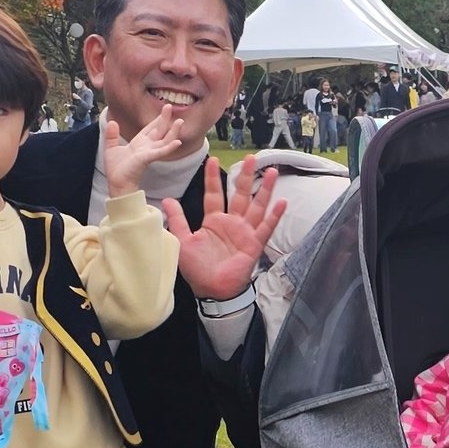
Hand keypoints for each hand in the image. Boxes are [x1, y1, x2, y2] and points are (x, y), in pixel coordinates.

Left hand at [103, 104, 183, 197]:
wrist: (116, 183)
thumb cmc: (116, 169)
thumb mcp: (111, 148)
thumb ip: (111, 135)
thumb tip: (112, 122)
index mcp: (139, 143)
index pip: (151, 129)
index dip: (157, 119)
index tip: (164, 109)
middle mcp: (147, 147)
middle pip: (159, 131)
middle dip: (165, 119)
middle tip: (170, 106)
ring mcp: (149, 153)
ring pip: (164, 140)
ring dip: (173, 131)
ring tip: (179, 121)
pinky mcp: (147, 159)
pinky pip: (160, 152)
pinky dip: (169, 147)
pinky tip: (177, 142)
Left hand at [162, 155, 286, 300]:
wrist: (211, 290)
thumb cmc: (198, 269)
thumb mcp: (183, 241)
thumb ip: (178, 220)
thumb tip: (167, 200)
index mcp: (214, 221)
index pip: (214, 194)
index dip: (213, 177)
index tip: (212, 159)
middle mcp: (231, 223)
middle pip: (240, 194)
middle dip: (245, 176)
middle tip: (251, 157)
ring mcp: (245, 232)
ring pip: (256, 206)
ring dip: (265, 189)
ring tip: (271, 171)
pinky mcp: (254, 244)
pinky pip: (266, 228)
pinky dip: (274, 216)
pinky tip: (282, 202)